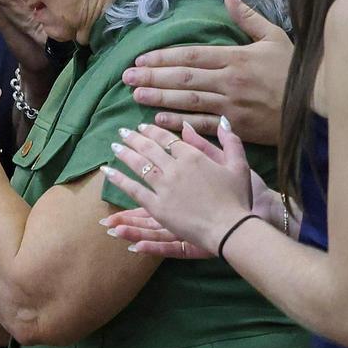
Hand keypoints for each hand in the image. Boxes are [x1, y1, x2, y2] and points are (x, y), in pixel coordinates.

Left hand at [101, 119, 254, 253]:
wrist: (231, 227)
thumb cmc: (238, 198)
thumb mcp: (239, 165)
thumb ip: (230, 141)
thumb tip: (221, 119)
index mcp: (193, 156)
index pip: (168, 139)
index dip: (154, 132)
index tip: (143, 127)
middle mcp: (175, 168)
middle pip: (150, 149)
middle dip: (134, 138)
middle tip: (122, 132)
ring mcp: (164, 187)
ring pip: (139, 166)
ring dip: (124, 154)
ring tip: (114, 147)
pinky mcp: (157, 207)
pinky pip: (134, 190)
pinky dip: (120, 180)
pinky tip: (108, 172)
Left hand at [121, 0, 292, 144]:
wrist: (318, 104)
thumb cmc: (294, 70)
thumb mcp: (274, 36)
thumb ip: (247, 16)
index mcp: (236, 57)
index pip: (191, 55)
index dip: (163, 57)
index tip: (140, 59)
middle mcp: (230, 81)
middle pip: (183, 78)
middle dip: (152, 77)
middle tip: (126, 77)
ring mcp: (232, 105)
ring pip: (188, 101)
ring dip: (159, 98)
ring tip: (134, 95)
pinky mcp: (236, 127)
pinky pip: (202, 125)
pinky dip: (179, 123)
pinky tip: (158, 120)